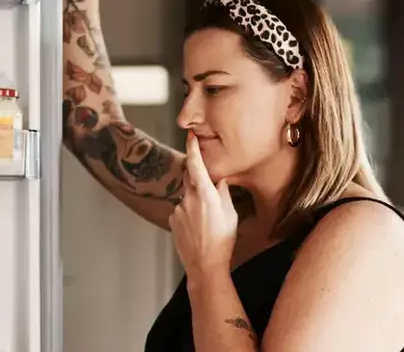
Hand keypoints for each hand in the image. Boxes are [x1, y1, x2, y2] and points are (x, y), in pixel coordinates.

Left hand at [170, 132, 238, 277]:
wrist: (205, 266)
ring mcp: (178, 210)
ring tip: (207, 223)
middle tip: (209, 194)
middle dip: (198, 180)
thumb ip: (223, 193)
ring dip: (196, 202)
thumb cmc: (223, 241)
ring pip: (187, 197)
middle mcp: (189, 199)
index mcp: (206, 195)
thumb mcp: (231, 215)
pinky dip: (189, 214)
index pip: (196, 165)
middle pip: (190, 179)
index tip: (190, 136)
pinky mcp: (172, 220)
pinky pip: (182, 210)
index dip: (193, 148)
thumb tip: (219, 180)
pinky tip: (198, 229)